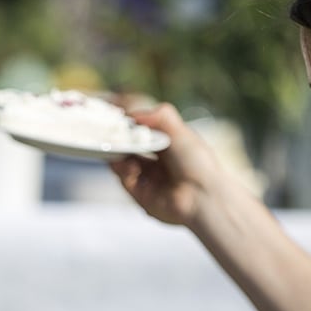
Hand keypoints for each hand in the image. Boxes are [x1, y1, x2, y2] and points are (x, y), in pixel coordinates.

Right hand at [109, 103, 226, 227]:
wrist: (202, 196)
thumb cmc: (196, 162)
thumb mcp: (179, 129)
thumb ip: (159, 115)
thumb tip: (132, 114)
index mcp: (170, 145)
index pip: (144, 131)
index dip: (131, 124)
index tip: (118, 116)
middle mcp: (158, 162)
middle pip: (130, 147)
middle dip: (118, 138)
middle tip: (108, 129)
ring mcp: (149, 179)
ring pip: (123, 162)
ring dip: (117, 152)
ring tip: (114, 144)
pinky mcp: (140, 194)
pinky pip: (124, 178)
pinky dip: (121, 168)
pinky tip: (128, 164)